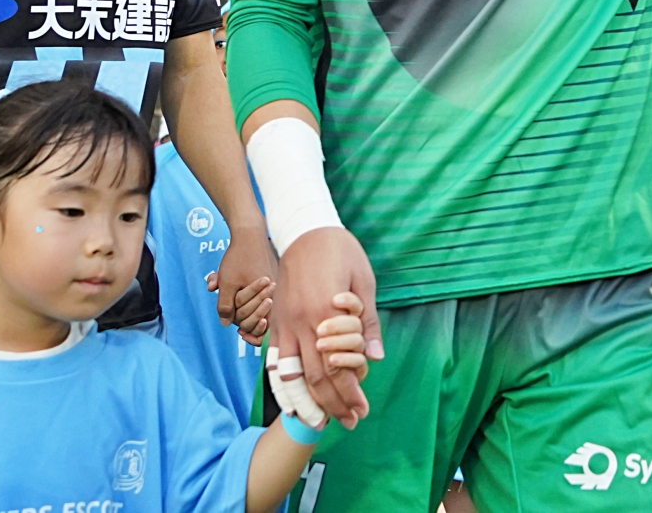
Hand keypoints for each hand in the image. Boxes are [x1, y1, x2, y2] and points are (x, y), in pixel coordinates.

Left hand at [215, 225, 277, 345]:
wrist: (249, 233)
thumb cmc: (239, 257)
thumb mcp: (227, 282)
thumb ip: (225, 305)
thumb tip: (225, 324)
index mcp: (267, 296)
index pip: (264, 323)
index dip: (253, 332)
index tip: (242, 333)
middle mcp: (274, 292)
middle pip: (259, 314)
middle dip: (243, 317)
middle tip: (236, 317)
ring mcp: (273, 285)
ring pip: (256, 303)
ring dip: (239, 301)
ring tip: (222, 288)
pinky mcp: (270, 278)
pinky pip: (257, 293)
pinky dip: (243, 293)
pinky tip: (224, 283)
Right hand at [270, 227, 381, 424]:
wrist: (304, 229)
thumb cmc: (340, 251)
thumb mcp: (364, 281)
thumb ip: (367, 322)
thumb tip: (375, 357)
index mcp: (327, 313)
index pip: (339, 366)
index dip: (350, 392)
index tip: (362, 408)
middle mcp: (303, 323)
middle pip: (316, 377)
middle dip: (333, 404)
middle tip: (349, 422)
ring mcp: (285, 323)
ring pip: (292, 374)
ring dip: (306, 401)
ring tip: (319, 423)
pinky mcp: (276, 321)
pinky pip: (275, 360)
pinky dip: (282, 383)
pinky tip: (291, 399)